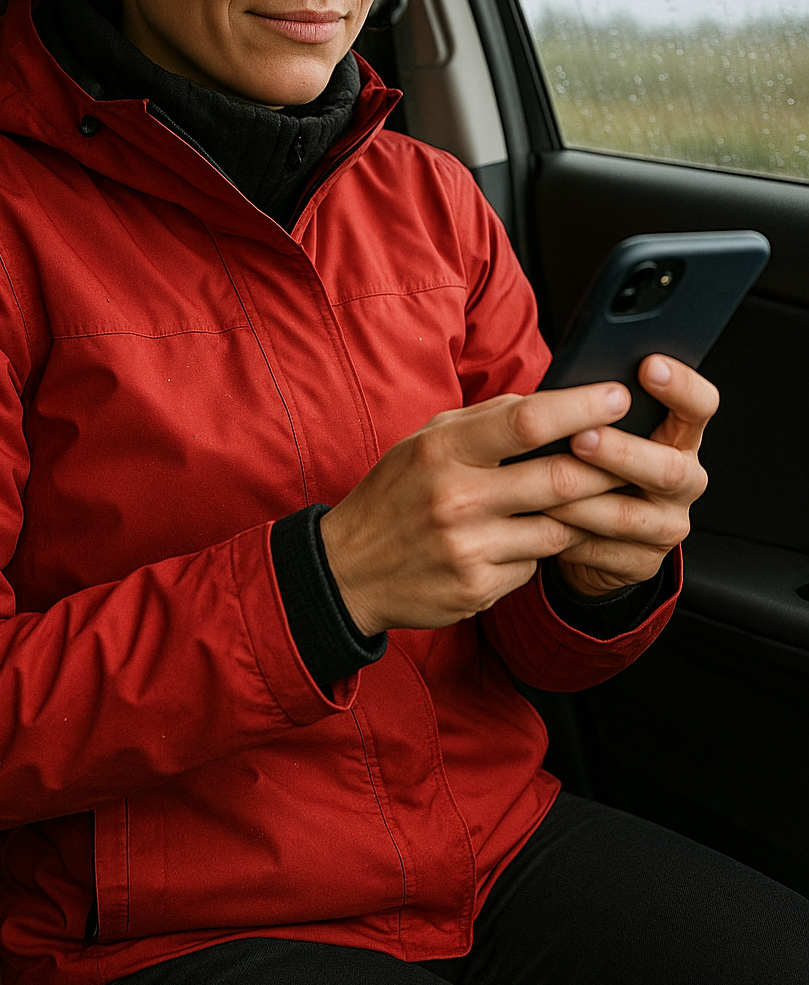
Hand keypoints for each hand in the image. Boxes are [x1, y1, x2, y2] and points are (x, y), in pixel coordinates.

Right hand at [320, 381, 637, 635]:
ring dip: (583, 512)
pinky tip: (529, 538)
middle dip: (608, 465)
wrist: (349, 569)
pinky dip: (543, 548)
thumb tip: (551, 401)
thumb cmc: (397, 494)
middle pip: (560, 478)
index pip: (527, 421)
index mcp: (443, 449)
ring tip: (594, 496)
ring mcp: (469, 549)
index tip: (618, 396)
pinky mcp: (478, 588)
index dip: (582, 407)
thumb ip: (485, 422)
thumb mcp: (427, 442)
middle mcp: (456, 498)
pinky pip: (536, 564)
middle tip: (635, 453)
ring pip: (560, 526)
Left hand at [547, 355, 717, 598]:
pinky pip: (601, 550)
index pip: (700, 406)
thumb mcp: (607, 431)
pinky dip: (567, 534)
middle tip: (581, 437)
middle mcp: (684, 480)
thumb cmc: (595, 463)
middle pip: (668, 469)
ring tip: (543, 485)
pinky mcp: (640, 562)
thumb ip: (599, 411)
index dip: (681, 386)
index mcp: (680, 437)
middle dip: (621, 452)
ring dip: (582, 499)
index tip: (648, 365)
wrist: (598, 534)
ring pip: (627, 515)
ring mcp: (666, 525)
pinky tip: (539, 520)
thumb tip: (567, 383)